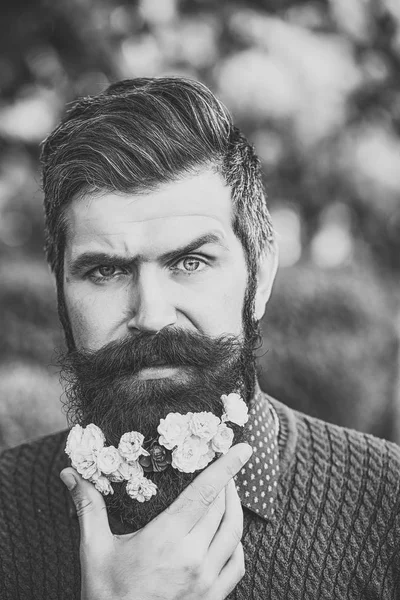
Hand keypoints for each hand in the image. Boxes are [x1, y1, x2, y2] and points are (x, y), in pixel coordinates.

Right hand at [60, 443, 251, 599]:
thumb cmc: (106, 595)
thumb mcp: (95, 549)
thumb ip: (88, 508)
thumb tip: (70, 474)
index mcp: (166, 538)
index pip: (205, 492)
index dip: (226, 466)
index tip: (243, 449)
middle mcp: (193, 557)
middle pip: (222, 507)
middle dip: (227, 482)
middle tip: (224, 467)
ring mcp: (207, 580)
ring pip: (234, 533)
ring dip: (235, 508)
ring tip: (229, 493)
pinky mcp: (213, 598)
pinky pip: (237, 564)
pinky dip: (238, 543)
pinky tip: (228, 534)